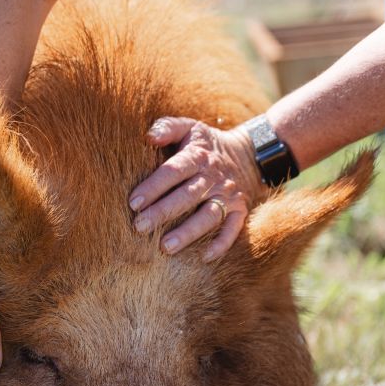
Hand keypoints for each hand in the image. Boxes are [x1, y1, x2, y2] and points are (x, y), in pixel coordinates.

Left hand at [129, 117, 266, 259]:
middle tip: (139, 227)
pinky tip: (204, 257)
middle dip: (162, 212)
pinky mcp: (240, 211)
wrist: (251, 154)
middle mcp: (213, 178)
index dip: (153, 187)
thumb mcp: (190, 128)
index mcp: (197, 156)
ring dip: (188, 232)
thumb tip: (149, 136)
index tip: (133, 203)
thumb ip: (168, 128)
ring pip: (208, 216)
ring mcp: (228, 196)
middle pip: (186, 196)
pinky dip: (221, 244)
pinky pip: (233, 229)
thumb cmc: (208, 145)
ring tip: (166, 247)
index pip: (173, 171)